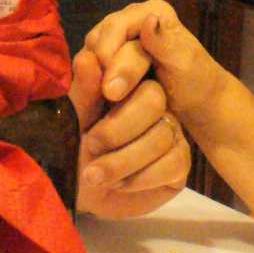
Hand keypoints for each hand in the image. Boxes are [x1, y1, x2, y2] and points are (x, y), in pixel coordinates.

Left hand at [71, 51, 187, 217]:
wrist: (78, 195)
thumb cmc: (73, 151)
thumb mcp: (74, 121)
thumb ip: (84, 92)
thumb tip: (87, 57)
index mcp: (129, 86)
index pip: (139, 67)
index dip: (125, 75)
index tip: (108, 93)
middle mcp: (155, 105)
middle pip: (155, 99)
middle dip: (119, 127)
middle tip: (92, 144)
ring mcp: (171, 133)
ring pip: (162, 136)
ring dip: (123, 160)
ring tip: (95, 175)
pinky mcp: (179, 163)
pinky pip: (173, 163)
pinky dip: (141, 178)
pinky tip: (119, 184)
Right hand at [79, 0, 230, 120]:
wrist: (196, 104)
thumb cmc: (195, 83)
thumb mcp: (185, 64)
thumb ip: (165, 42)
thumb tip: (149, 19)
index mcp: (152, 11)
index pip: (115, 28)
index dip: (109, 59)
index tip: (114, 92)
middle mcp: (131, 19)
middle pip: (99, 40)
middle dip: (104, 71)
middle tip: (114, 98)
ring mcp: (118, 38)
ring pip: (90, 54)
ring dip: (96, 78)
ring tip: (109, 99)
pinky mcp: (110, 58)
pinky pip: (90, 67)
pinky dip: (94, 83)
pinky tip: (102, 99)